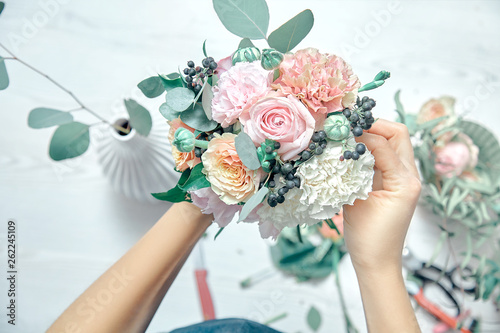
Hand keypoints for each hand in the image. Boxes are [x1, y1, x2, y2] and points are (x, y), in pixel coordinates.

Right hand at [343, 119, 420, 271]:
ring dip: (373, 136)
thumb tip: (346, 144)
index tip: (340, 130)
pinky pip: (386, 157)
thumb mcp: (358, 201)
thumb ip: (356, 171)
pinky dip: (371, 150)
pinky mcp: (394, 184)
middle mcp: (410, 176)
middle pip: (398, 134)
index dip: (362, 133)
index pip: (385, 143)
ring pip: (393, 143)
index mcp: (405, 181)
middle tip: (348, 128)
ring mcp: (404, 180)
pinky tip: (353, 154)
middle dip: (374, 125)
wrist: (377, 262)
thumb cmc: (368, 238)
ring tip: (348, 138)